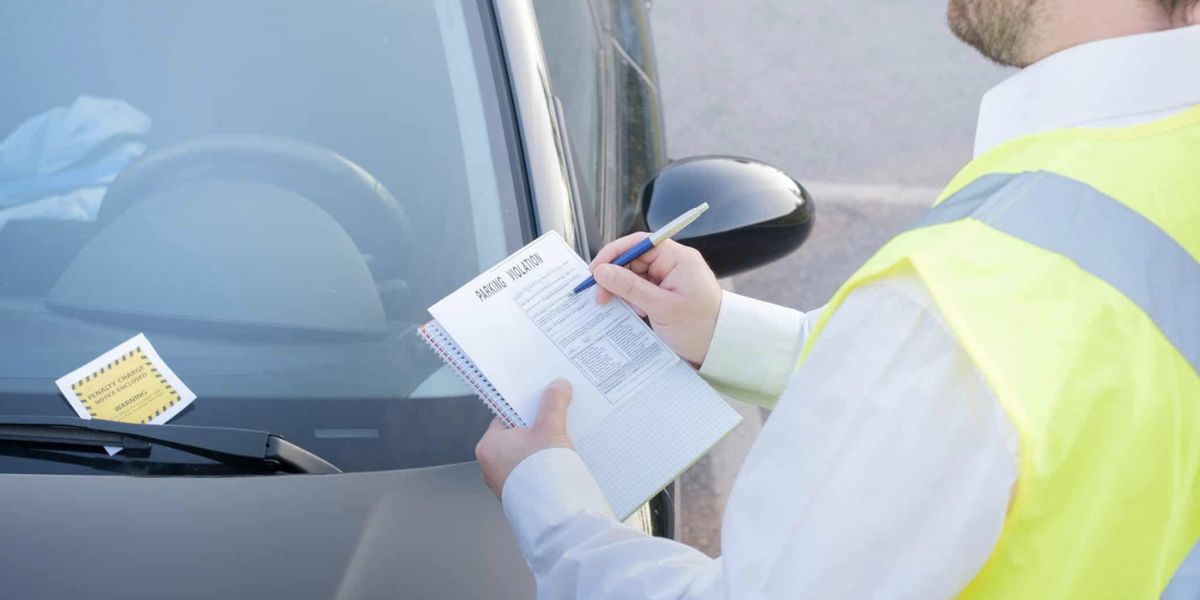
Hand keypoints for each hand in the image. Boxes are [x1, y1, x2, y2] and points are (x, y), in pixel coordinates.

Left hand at [475, 379, 574, 497]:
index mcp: (488, 445)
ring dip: (542, 449)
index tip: (542, 401)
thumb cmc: (542, 472)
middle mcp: (490, 466)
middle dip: (537, 428)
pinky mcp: (520, 496)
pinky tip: (562, 463)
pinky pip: (531, 473)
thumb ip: (553, 404)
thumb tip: (558, 386)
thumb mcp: (550, 429)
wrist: (554, 516)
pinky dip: (544, 467)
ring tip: (563, 441)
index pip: (505, 417)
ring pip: (525, 456)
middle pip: (516, 436)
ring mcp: (504, 483)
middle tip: (556, 419)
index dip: (525, 407)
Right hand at [590, 234, 721, 365]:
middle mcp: (675, 263)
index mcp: (678, 258)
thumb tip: (602, 271)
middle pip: (634, 259)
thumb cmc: (699, 327)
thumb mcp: (661, 308)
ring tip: (623, 308)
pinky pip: (643, 289)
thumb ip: (630, 287)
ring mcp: (671, 278)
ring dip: (624, 291)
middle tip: (600, 296)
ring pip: (636, 276)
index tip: (596, 270)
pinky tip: (634, 313)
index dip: (614, 253)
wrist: (720, 347)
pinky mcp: (668, 293)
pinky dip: (633, 300)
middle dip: (615, 276)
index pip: (640, 243)